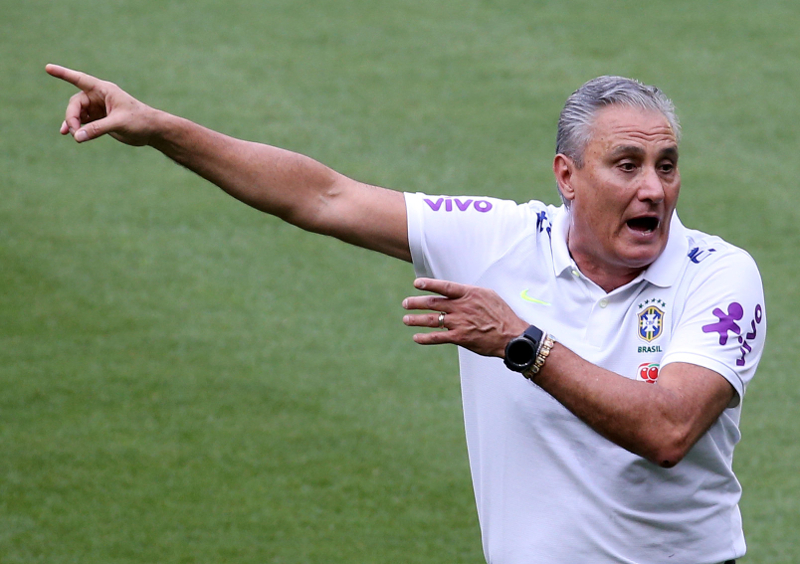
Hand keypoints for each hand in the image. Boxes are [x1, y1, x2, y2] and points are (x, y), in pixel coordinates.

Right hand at [45, 64, 156, 145]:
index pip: (79, 79)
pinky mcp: (101, 120)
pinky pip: (84, 122)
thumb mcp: (118, 123)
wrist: (153, 131)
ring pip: (79, 114)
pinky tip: (71, 135)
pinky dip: (78, 128)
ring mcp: (100, 108)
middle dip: (72, 117)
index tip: (48, 68)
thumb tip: (77, 136)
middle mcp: (100, 97)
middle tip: (75, 132)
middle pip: (76, 103)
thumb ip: (97, 129)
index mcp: (104, 90)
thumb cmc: (140, 121)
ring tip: (72, 135)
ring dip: (73, 123)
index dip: (63, 73)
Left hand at [402, 278, 528, 357]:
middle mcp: (461, 307)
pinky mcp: (460, 338)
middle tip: (405, 303)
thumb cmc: (501, 314)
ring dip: (416, 319)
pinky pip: (438, 337)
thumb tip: (456, 291)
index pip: (444, 286)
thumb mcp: (488, 296)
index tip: (416, 284)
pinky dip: (425, 338)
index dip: (428, 284)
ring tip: (406, 319)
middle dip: (416, 303)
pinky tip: (416, 337)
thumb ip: (470, 293)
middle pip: (433, 303)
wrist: (511, 336)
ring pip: (432, 320)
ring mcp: (459, 322)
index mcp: (469, 294)